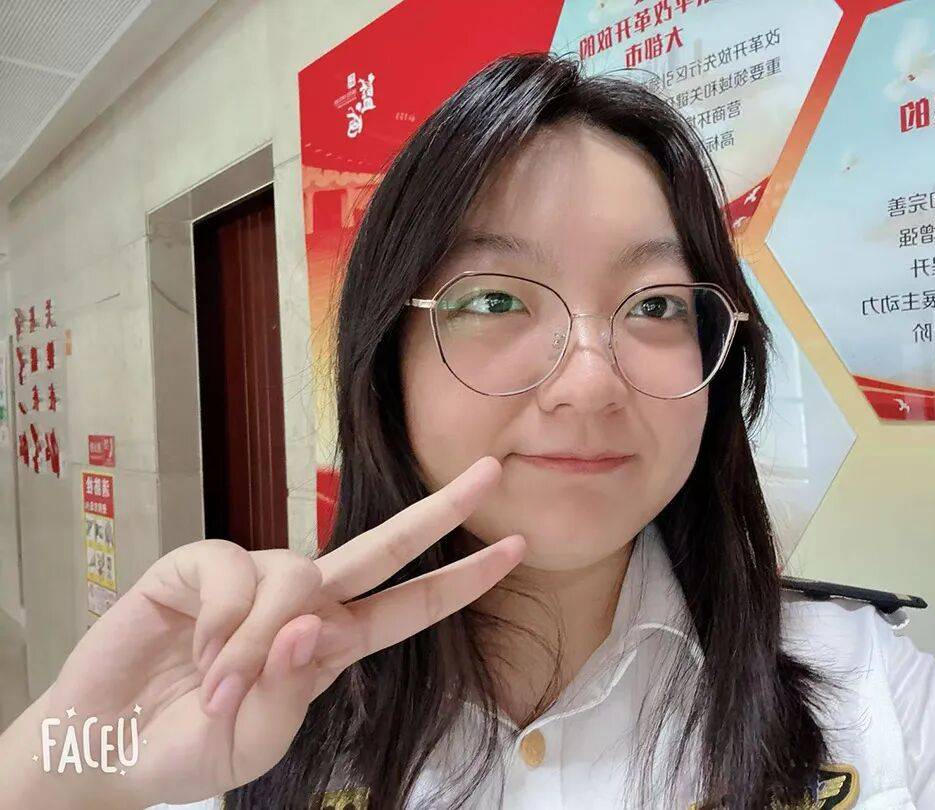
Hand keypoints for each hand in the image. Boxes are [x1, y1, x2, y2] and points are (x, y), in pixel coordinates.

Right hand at [2, 456, 522, 807]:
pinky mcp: (201, 564)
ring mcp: (254, 578)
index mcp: (333, 644)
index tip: (515, 549)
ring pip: (295, 574)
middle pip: (383, 547)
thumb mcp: (259, 736)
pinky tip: (194, 648)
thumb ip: (292, 683)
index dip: (462, 581)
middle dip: (440, 512)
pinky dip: (219, 619)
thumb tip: (311, 623)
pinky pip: (232, 570)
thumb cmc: (191, 745)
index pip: (410, 606)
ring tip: (217, 689)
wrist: (105, 748)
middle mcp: (304, 601)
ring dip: (258, 640)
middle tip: (491, 473)